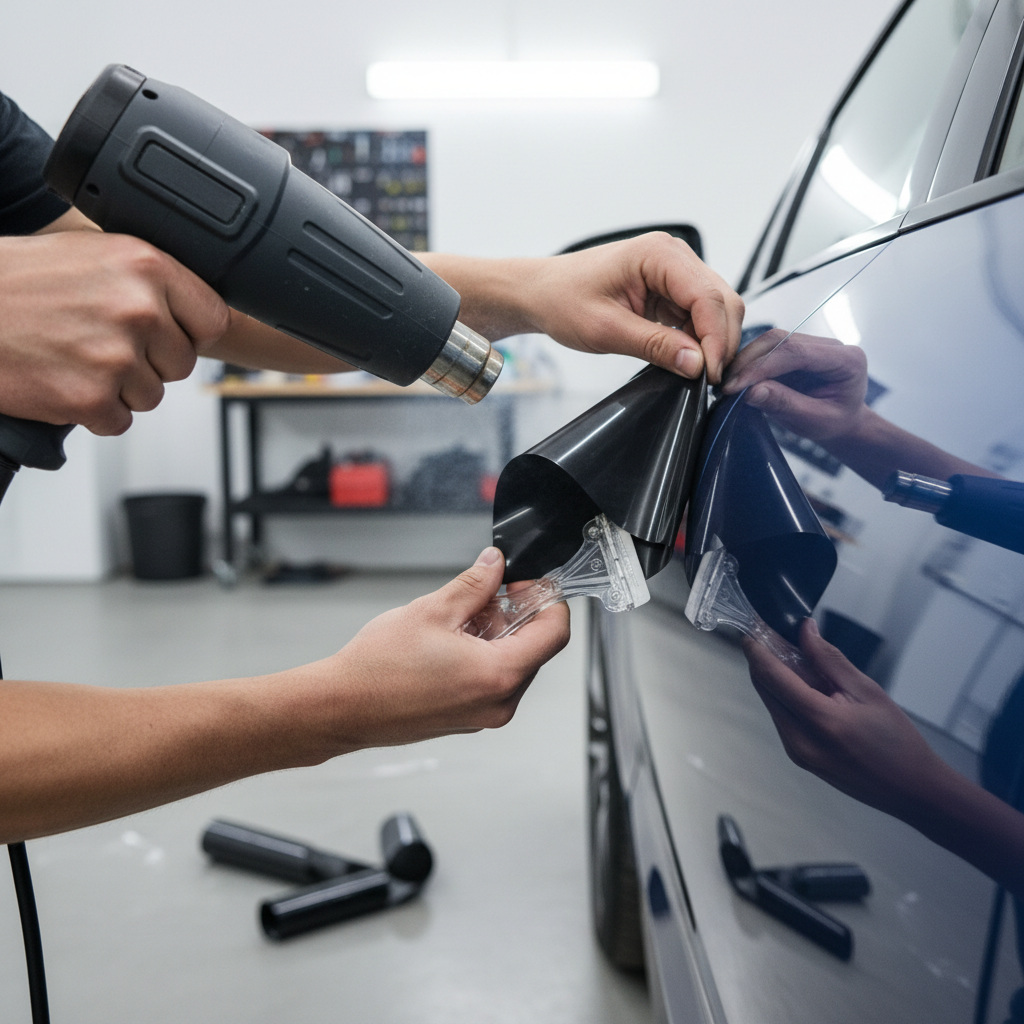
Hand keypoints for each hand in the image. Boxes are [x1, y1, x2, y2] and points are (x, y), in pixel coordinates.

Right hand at [0, 230, 229, 433]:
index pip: (213, 318)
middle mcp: (138, 309)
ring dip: (120, 387)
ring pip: (152, 395)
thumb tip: (194, 312)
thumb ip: (149, 281)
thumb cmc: (16, 280)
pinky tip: (64, 379)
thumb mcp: (94, 255)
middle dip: (150, 362)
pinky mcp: (91, 397)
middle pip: (183, 363)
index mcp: (146, 265)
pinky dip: (94, 411)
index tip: (169, 333)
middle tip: (101, 343)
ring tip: (76, 357)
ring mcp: (116, 357)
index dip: (190, 332)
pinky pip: (120, 420)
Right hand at [314, 547, 569, 748]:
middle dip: (518, 615)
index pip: (554, 634)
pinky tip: (453, 638)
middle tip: (490, 591)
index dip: (549, 600)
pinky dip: (484, 655)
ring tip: (462, 614)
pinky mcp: (466, 718)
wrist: (341, 707)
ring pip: (512, 665)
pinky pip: (491, 682)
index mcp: (498, 675)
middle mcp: (498, 703)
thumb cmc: (378, 669)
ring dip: (498, 634)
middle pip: (535, 649)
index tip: (529, 582)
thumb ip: (474, 584)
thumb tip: (495, 565)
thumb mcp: (433, 610)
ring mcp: (482, 715)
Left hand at [526, 232, 743, 383]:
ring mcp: (675, 271)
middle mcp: (673, 256)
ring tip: (698, 373)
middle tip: (708, 381)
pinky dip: (699, 339)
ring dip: (712, 341)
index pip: (707, 297)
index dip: (715, 339)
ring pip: (716, 309)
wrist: (542, 293)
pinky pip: (699, 315)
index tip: (710, 374)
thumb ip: (654, 345)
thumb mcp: (606, 330)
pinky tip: (688, 359)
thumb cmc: (563, 300)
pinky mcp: (670, 289)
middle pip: (721, 301)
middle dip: (720, 341)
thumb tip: (696, 364)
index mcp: (658, 254)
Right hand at [722, 329, 868, 441]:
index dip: (761, 367)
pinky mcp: (795, 348)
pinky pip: (767, 348)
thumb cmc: (834, 424)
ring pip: (770, 340)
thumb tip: (751, 392)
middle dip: (749, 362)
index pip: (796, 353)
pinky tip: (737, 379)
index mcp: (845, 360)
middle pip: (780, 340)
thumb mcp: (813, 421)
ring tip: (728, 385)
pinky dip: (749, 363)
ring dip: (745, 361)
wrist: (842, 422)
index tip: (735, 386)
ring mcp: (812, 343)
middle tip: (726, 386)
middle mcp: (829, 345)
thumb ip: (785, 404)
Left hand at [742, 617, 947, 820]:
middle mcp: (799, 740)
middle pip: (764, 688)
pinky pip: (782, 718)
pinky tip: (808, 687)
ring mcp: (796, 753)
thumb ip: (829, 659)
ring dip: (776, 678)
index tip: (754, 627)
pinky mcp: (799, 758)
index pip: (770, 675)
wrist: (913, 790)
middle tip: (776, 635)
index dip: (756, 647)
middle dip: (765, 659)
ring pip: (771, 702)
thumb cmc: (898, 743)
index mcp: (818, 721)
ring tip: (800, 660)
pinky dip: (787, 697)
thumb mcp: (867, 691)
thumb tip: (805, 631)